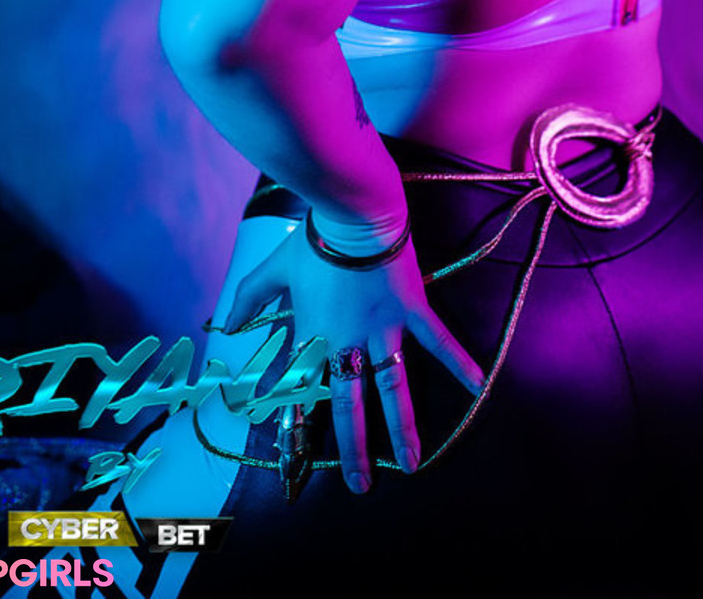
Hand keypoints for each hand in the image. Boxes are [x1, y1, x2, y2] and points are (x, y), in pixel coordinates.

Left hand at [223, 224, 483, 493]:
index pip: (305, 394)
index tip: (299, 463)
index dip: (301, 428)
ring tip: (412, 465)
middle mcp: (348, 342)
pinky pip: (437, 340)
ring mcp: (383, 328)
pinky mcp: (411, 310)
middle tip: (361, 487)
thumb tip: (223, 321)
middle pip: (350, 405)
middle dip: (354, 448)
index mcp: (313, 337)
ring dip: (403, 428)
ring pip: (392, 388)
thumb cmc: (313, 242)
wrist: (352, 215)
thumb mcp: (274, 269)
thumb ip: (249, 298)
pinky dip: (458, 362)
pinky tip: (479, 387)